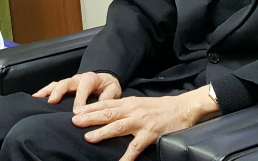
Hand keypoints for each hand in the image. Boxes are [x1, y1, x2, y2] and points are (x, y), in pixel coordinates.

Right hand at [33, 72, 121, 110]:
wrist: (105, 79)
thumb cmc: (108, 86)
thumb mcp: (113, 90)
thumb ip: (107, 97)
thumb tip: (100, 107)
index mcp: (90, 78)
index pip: (83, 88)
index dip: (79, 100)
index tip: (76, 112)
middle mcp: (78, 78)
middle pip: (66, 83)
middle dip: (59, 92)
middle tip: (52, 101)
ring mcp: (70, 81)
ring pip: (57, 84)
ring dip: (47, 91)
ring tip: (37, 98)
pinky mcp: (65, 86)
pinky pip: (53, 86)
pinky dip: (45, 91)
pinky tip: (36, 97)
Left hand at [71, 86, 219, 160]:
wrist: (183, 107)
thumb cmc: (161, 107)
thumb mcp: (140, 103)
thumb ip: (125, 108)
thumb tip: (108, 112)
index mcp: (129, 103)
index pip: (106, 104)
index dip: (90, 107)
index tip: (76, 111)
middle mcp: (133, 110)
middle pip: (107, 114)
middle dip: (90, 117)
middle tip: (74, 121)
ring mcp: (141, 122)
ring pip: (118, 127)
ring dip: (102, 132)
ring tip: (88, 138)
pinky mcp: (150, 134)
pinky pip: (136, 147)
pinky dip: (127, 156)